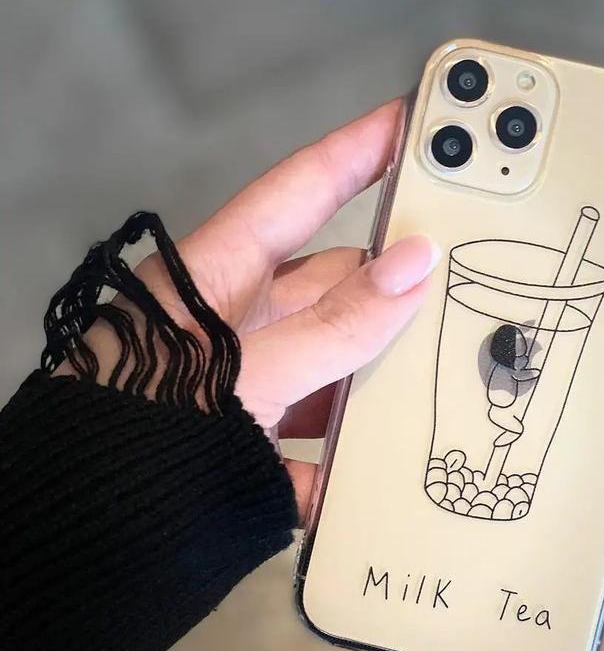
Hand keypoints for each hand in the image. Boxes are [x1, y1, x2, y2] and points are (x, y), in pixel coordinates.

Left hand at [92, 101, 439, 518]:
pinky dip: (347, 458)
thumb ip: (333, 324)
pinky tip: (385, 469)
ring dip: (379, 377)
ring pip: (337, 364)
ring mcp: (252, 383)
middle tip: (464, 275)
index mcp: (221, 275)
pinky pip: (319, 439)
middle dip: (394, 284)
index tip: (410, 121)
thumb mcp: (245, 368)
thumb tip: (416, 264)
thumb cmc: (145, 426)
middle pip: (334, 287)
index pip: (300, 192)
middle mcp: (240, 321)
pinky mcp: (259, 442)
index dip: (356, 151)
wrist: (92, 529)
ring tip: (447, 374)